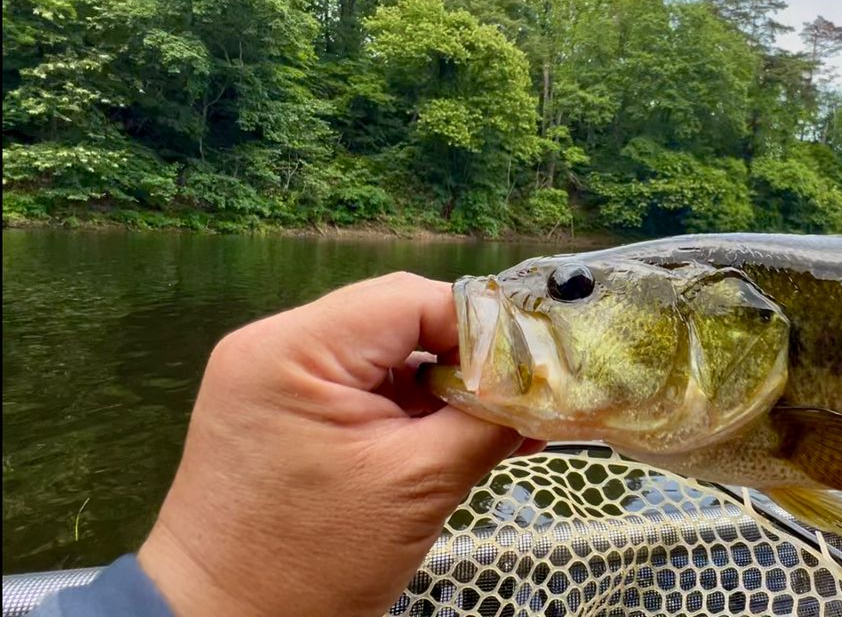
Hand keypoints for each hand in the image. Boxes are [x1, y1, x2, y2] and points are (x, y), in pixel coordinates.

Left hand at [137, 272, 543, 616]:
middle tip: (524, 397)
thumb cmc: (310, 566)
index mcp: (292, 350)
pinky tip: (461, 434)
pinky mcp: (283, 407)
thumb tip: (544, 384)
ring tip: (503, 424)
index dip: (481, 329)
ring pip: (387, 352)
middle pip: (399, 319)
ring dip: (445, 385)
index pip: (411, 300)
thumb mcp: (418, 485)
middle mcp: (274, 345)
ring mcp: (274, 375)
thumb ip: (487, 419)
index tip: (533, 369)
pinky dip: (413, 407)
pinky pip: (364, 384)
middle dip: (468, 358)